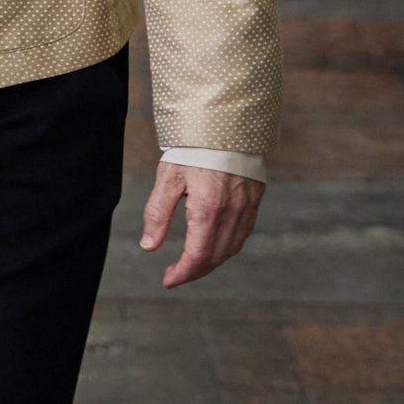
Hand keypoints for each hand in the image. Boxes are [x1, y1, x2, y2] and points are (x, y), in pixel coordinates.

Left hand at [141, 160, 263, 287]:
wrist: (225, 124)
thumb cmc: (192, 149)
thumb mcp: (168, 178)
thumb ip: (157, 213)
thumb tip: (149, 246)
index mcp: (208, 208)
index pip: (197, 256)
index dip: (182, 273)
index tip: (168, 280)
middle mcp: (232, 212)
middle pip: (215, 257)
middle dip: (194, 271)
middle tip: (175, 273)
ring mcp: (247, 208)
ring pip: (231, 248)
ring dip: (211, 262)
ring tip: (191, 263)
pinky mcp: (255, 200)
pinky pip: (242, 234)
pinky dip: (227, 247)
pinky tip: (212, 245)